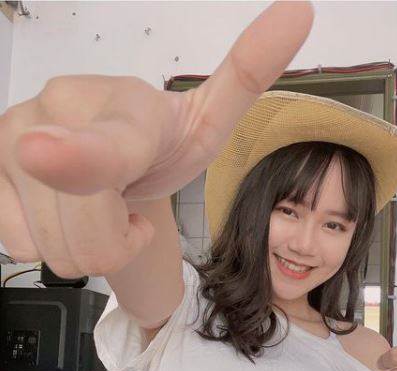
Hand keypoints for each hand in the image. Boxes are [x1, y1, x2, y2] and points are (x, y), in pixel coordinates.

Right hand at [0, 2, 313, 278]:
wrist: (113, 160)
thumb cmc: (161, 146)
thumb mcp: (209, 122)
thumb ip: (244, 74)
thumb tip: (297, 10)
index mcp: (122, 106)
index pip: (107, 148)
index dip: (81, 158)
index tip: (44, 153)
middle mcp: (54, 109)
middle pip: (91, 237)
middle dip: (119, 239)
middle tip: (125, 203)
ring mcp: (10, 139)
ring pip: (59, 250)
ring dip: (90, 242)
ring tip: (99, 204)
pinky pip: (24, 247)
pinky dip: (54, 243)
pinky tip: (64, 207)